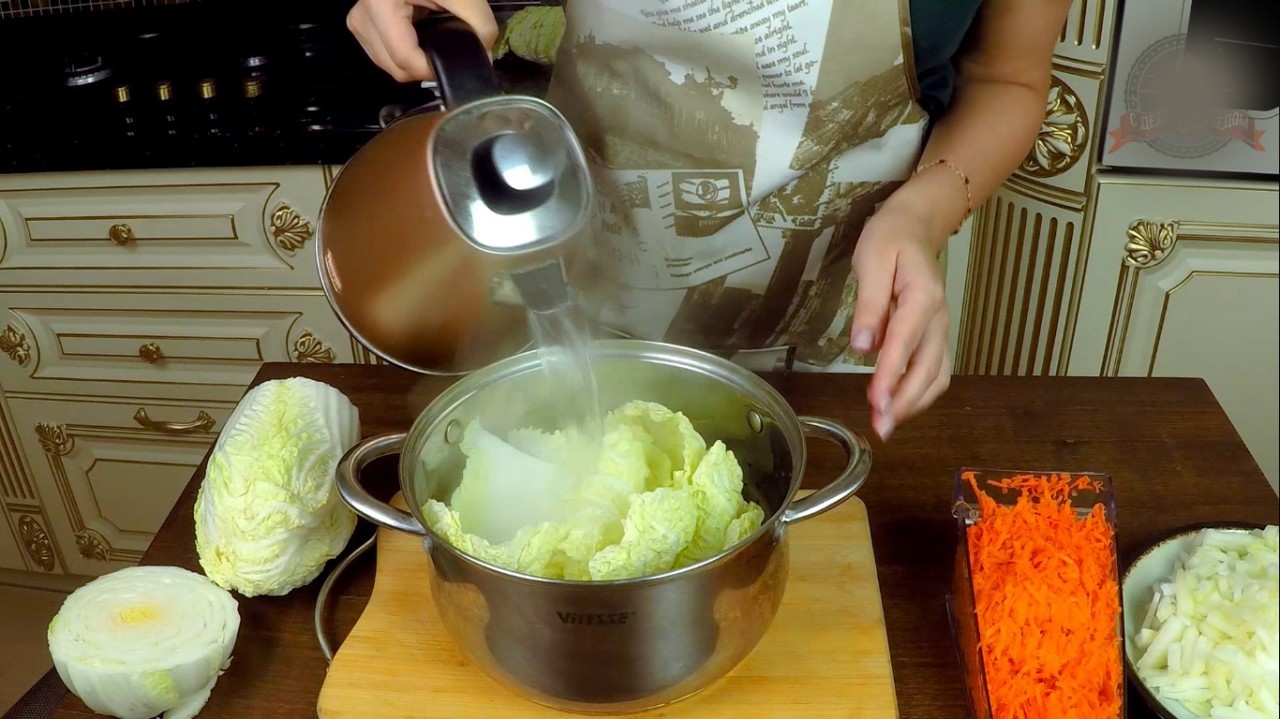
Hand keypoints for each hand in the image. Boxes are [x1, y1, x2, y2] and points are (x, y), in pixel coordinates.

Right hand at [347, 0, 498, 82]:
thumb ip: (480, 26)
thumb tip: (483, 57)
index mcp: (381, 6)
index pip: (405, 59)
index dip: (434, 69)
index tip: (456, 63)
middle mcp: (362, 16)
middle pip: (394, 68)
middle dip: (425, 67)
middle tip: (447, 50)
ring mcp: (358, 20)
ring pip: (387, 65)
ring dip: (413, 61)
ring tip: (432, 38)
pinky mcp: (361, 22)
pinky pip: (382, 53)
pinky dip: (402, 52)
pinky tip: (418, 36)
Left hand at [849, 206, 951, 441]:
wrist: (916, 226)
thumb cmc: (889, 239)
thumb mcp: (870, 260)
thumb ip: (868, 305)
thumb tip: (862, 347)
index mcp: (922, 297)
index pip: (904, 344)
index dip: (891, 377)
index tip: (876, 403)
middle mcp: (940, 319)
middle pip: (927, 369)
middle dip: (904, 402)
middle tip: (879, 427)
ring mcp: (942, 329)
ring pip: (937, 376)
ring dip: (914, 404)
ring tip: (886, 423)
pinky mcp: (937, 337)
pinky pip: (936, 372)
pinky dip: (920, 393)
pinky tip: (898, 405)